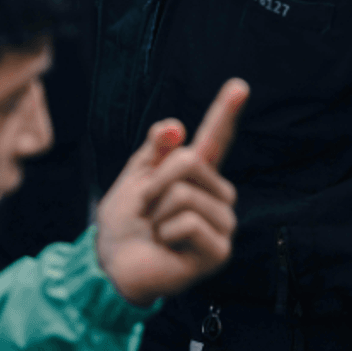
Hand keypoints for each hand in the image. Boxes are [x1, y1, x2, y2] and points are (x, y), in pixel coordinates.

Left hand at [96, 80, 248, 307]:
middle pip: (189, 162)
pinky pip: (188, 222)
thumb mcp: (135, 178)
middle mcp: (216, 196)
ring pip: (185, 193)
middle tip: (148, 211)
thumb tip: (176, 127)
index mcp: (196, 175)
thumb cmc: (125, 223)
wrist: (112, 264)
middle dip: (155, 184)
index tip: (239, 86)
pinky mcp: (219, 250)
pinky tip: (167, 246)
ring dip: (157, 212)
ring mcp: (221, 223)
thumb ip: (154, 151)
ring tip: (157, 231)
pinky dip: (166, 232)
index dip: (226, 111)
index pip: (214, 138)